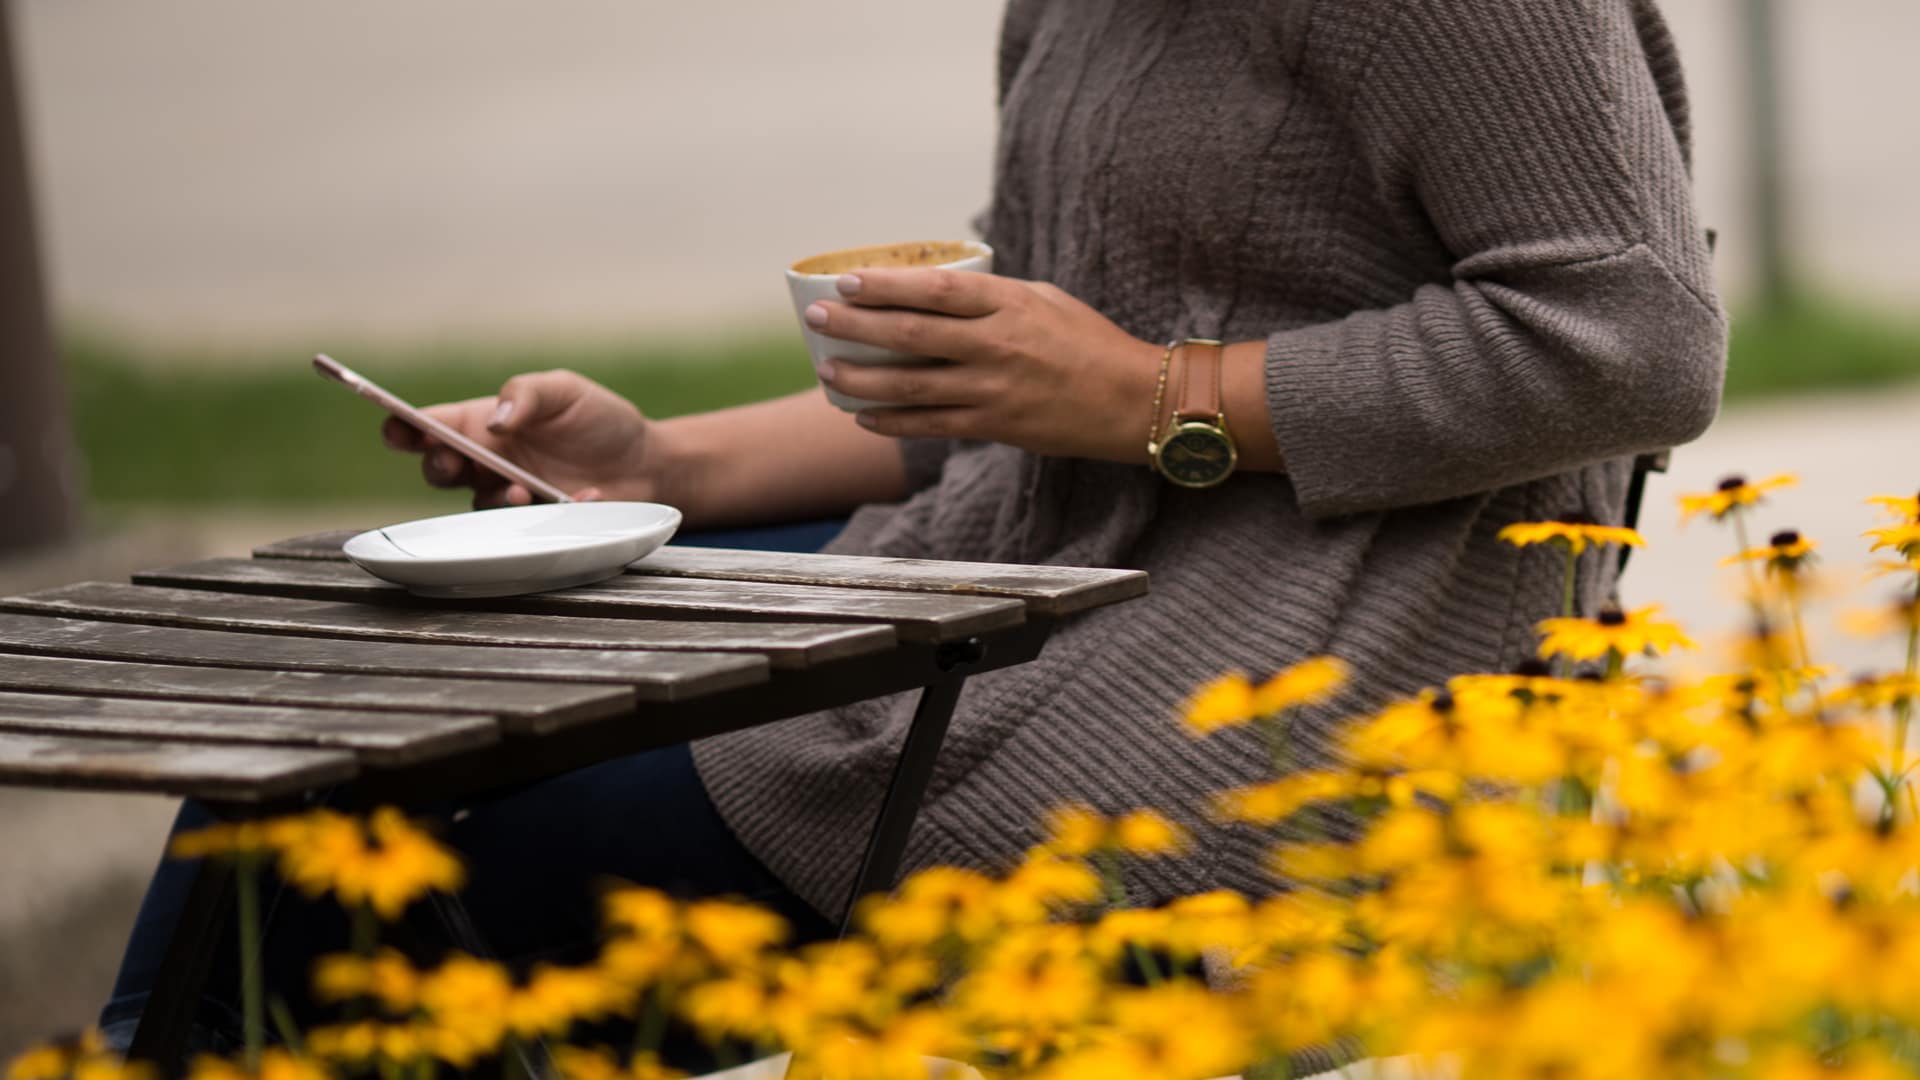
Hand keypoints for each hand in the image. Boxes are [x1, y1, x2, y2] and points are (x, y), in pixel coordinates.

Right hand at [381, 369, 651, 507]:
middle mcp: (488, 461)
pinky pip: (525, 526)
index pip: (431, 425)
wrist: (645, 463)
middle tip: (455, 462)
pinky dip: (552, 510)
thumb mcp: (565, 390)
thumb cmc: (599, 420)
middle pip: (438, 469)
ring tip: (523, 488)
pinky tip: (585, 495)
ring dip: (494, 496)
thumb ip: (527, 394)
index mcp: (483, 422)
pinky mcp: (536, 523)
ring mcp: (509, 495)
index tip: (398, 429)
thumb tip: (496, 420)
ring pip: (477, 504)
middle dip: (438, 465)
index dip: (404, 427)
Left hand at [802, 270, 1161, 460]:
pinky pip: (934, 425)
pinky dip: (895, 421)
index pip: (936, 289)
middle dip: (856, 326)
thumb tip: (936, 291)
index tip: (847, 280)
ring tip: (826, 369)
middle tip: (816, 318)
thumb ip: (991, 296)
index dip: (886, 285)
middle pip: (912, 334)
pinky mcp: (997, 426)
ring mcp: (995, 389)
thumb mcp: (1043, 299)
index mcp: (1010, 303)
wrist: (1131, 400)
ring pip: (914, 384)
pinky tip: (864, 416)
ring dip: (863, 379)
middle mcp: (998, 345)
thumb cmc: (1087, 342)